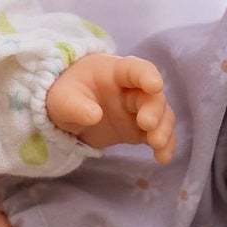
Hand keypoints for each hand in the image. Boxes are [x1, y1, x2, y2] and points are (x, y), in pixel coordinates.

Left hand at [44, 52, 175, 160]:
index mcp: (114, 72)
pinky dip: (164, 146)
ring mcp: (138, 109)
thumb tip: (94, 115)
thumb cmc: (67, 93)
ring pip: (161, 115)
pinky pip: (157, 135)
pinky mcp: (139, 130)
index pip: (134, 68)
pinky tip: (163, 158)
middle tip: (147, 124)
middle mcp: (132, 89)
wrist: (68, 109)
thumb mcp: (62, 98)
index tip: (154, 85)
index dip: (146, 75)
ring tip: (157, 145)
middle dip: (154, 109)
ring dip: (163, 128)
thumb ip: (74, 106)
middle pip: (151, 95)